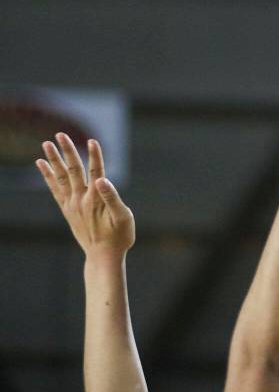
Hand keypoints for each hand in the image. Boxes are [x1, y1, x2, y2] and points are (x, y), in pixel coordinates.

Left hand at [37, 133, 134, 257]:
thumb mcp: (123, 217)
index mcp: (97, 199)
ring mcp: (72, 204)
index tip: (92, 140)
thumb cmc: (119, 237)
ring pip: (61, 177)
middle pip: (73, 169)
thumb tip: (103, 180)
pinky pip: (55, 189)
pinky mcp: (67, 210)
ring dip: (53, 159)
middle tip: (60, 134)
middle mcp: (81, 199)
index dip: (95, 155)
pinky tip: (42, 165)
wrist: (102, 257)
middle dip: (67, 150)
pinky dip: (48, 176)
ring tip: (46, 144)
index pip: (97, 170)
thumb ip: (112, 197)